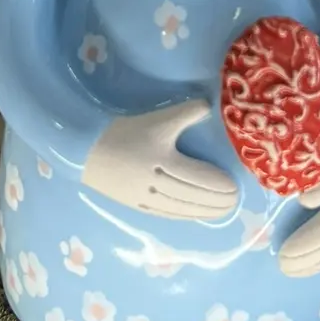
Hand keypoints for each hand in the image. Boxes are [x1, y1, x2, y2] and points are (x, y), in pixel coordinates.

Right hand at [82, 100, 237, 219]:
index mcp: (164, 162)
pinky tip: (194, 215)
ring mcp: (146, 199)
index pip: (199, 178)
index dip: (219, 185)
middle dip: (217, 201)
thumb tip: (208, 106)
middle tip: (235, 201)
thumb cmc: (122, 131)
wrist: (84, 148)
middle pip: (193, 197)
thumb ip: (185, 113)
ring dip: (204, 211)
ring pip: (182, 208)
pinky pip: (166, 214)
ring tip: (222, 211)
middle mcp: (157, 185)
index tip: (235, 186)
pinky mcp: (136, 205)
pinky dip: (184, 215)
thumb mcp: (156, 119)